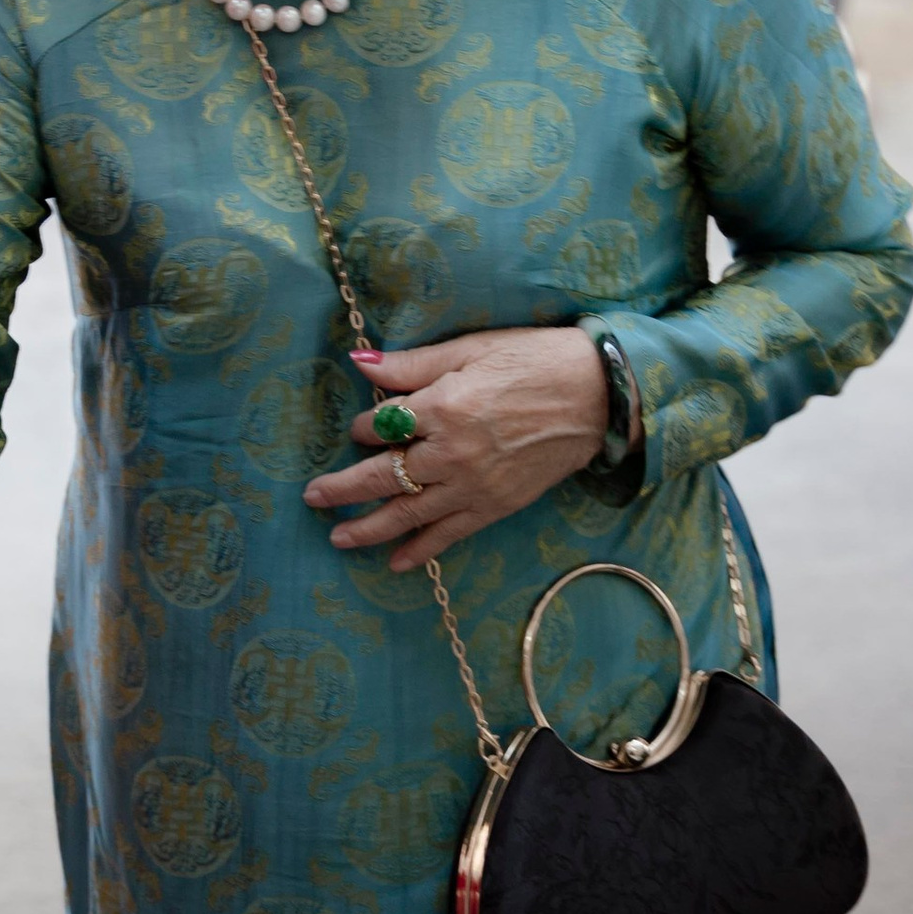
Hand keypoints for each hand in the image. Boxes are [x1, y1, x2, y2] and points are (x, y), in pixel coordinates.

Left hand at [303, 331, 604, 567]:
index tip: (363, 427)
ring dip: (369, 528)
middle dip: (343, 489)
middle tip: (313, 497)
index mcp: (442, 407)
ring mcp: (474, 485)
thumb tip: (360, 363)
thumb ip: (412, 364)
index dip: (366, 427)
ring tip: (339, 538)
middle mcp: (452, 453)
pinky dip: (421, 550)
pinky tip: (398, 563)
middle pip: (383, 477)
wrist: (599, 395)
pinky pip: (450, 534)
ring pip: (408, 513)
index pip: (381, 425)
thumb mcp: (469, 350)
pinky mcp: (497, 506)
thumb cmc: (534, 361)